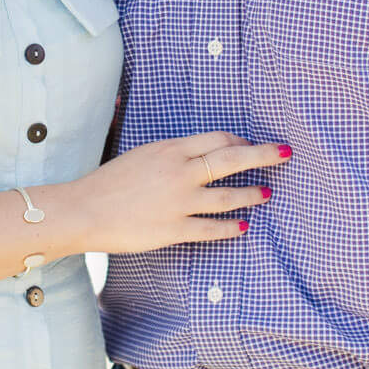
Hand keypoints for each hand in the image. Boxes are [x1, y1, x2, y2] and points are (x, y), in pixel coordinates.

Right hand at [68, 131, 287, 253]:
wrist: (83, 210)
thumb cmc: (108, 182)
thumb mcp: (141, 154)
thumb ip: (170, 154)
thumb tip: (195, 153)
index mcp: (171, 149)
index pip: (218, 139)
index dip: (240, 141)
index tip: (250, 146)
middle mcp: (180, 172)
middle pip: (233, 158)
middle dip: (264, 155)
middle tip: (285, 153)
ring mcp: (180, 202)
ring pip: (229, 195)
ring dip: (253, 193)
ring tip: (267, 193)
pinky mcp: (175, 229)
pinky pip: (212, 228)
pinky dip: (232, 227)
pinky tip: (244, 226)